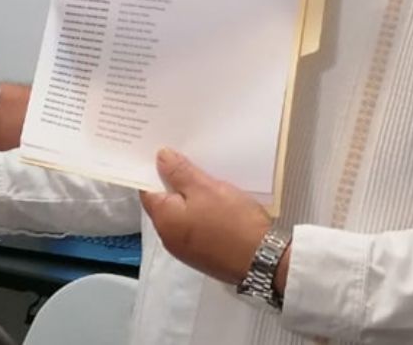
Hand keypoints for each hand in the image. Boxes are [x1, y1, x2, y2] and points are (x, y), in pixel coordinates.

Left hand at [139, 148, 272, 284]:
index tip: (163, 154)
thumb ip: (179, 172)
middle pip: (164, 204)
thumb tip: (160, 158)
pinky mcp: (204, 256)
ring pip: (181, 216)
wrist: (264, 259)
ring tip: (205, 180)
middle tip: (188, 161)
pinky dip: (201, 214)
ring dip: (190, 199)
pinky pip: (195, 228)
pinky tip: (216, 204)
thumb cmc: (232, 222)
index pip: (147, 190)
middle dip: (174, 184)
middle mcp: (169, 238)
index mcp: (164, 220)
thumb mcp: (205, 188)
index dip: (153, 171)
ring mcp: (186, 250)